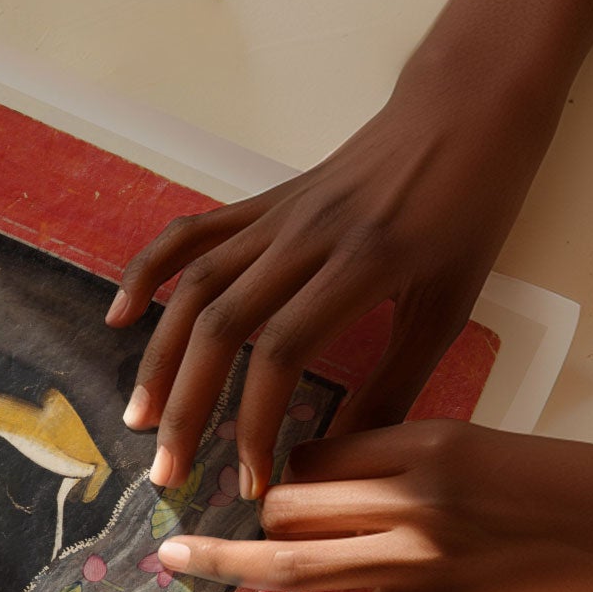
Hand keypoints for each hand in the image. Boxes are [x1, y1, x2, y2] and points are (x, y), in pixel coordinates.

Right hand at [108, 69, 552, 495]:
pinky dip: (148, 272)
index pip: (282, 353)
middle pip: (221, 326)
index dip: (256, 423)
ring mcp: (276, 215)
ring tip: (140, 418)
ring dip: (159, 358)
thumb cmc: (471, 208)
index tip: (253, 483)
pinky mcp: (263, 202)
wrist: (464, 109)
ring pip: (195, 287)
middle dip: (187, 407)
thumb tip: (348, 456)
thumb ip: (397, 381)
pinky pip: (192, 235)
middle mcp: (306, 237)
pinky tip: (121, 315)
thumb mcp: (451, 303)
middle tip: (169, 472)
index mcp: (361, 264)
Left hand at [156, 423, 592, 591]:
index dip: (285, 465)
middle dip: (248, 515)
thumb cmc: (567, 479)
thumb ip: (402, 450)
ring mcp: (419, 567)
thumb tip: (322, 468)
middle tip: (205, 518)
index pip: (317, 451)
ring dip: (228, 566)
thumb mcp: (477, 437)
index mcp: (424, 443)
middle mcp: (412, 502)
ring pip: (295, 566)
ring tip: (178, 563)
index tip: (269, 474)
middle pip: (290, 505)